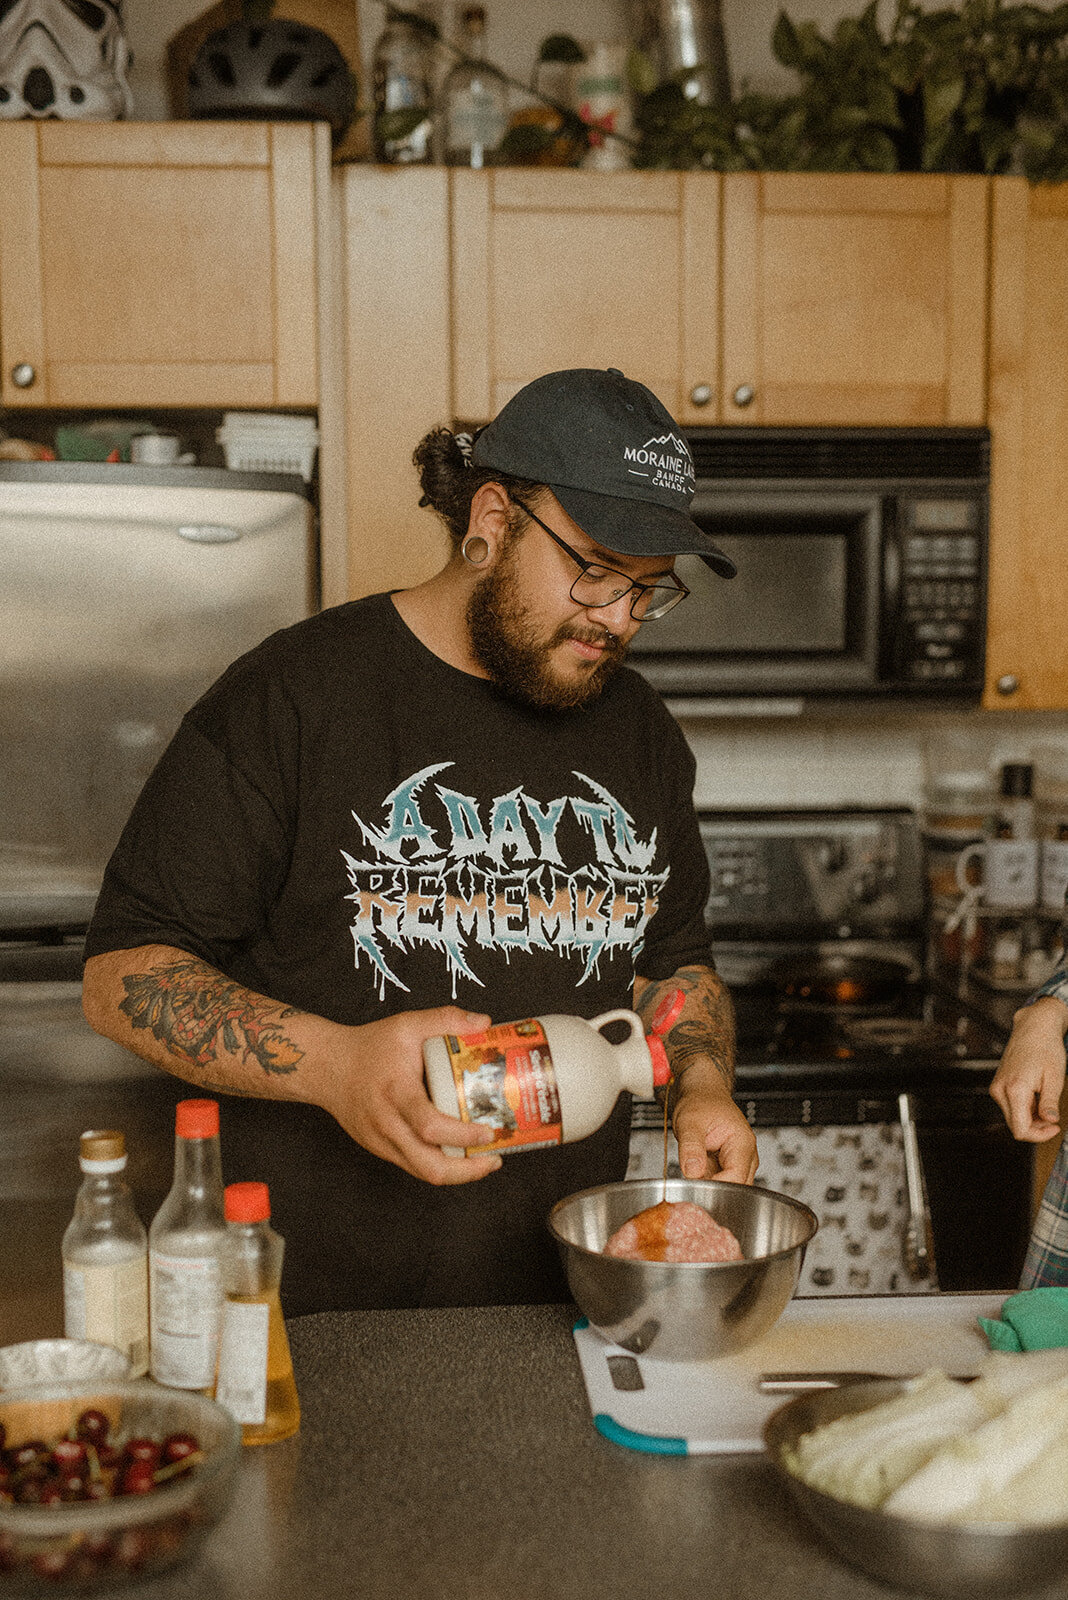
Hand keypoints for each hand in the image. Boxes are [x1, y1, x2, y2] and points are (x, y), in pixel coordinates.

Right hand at [320, 1006, 503, 1184]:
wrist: (326, 1067)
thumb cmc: (368, 1048)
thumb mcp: (406, 1025)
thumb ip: (445, 1019)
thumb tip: (484, 1023)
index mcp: (396, 1093)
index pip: (430, 1126)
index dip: (462, 1135)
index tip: (489, 1131)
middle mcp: (388, 1124)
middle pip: (428, 1166)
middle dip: (467, 1171)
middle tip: (493, 1158)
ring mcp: (381, 1142)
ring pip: (422, 1172)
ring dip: (457, 1173)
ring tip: (483, 1160)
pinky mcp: (379, 1149)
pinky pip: (413, 1165)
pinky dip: (439, 1165)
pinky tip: (458, 1154)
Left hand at [673, 1067, 758, 1183]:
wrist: (701, 1094)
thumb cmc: (700, 1102)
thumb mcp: (690, 1122)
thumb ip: (691, 1147)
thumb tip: (693, 1172)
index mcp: (742, 1143)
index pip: (736, 1177)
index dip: (717, 1186)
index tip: (696, 1186)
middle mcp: (745, 1155)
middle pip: (737, 1187)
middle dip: (715, 1191)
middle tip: (692, 1186)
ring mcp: (738, 1161)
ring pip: (730, 1188)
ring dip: (711, 1188)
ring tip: (693, 1176)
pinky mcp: (728, 1165)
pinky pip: (721, 1182)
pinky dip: (708, 1183)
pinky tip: (696, 1176)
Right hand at [989, 995, 1067, 1141]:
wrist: (1033, 1028)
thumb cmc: (1045, 1047)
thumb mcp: (1054, 1077)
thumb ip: (1050, 1103)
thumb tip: (1050, 1121)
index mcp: (1014, 1089)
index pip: (1020, 1130)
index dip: (1039, 1135)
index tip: (1054, 1128)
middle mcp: (1000, 1089)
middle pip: (1015, 1126)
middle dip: (1036, 1128)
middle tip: (1053, 1119)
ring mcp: (997, 1087)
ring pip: (1013, 1117)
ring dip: (1031, 1118)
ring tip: (1045, 1103)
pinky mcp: (998, 1085)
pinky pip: (1010, 1106)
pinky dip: (1025, 1108)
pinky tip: (1036, 1097)